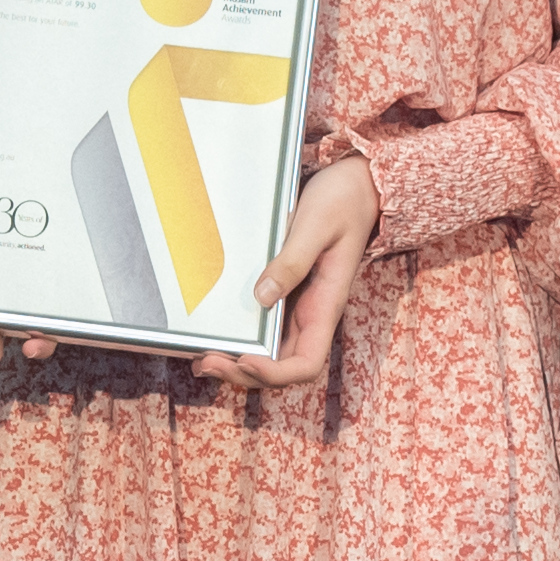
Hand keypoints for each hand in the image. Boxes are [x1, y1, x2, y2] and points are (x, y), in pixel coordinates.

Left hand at [191, 154, 380, 397]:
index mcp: (326, 306)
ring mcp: (298, 307)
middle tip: (206, 362)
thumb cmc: (343, 203)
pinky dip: (240, 340)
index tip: (245, 359)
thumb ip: (292, 262)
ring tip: (202, 359)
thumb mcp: (316, 226)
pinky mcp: (286, 294)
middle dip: (244, 373)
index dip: (275, 373)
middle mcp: (311, 315)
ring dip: (238, 363)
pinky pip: (263, 328)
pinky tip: (214, 337)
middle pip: (281, 366)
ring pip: (270, 353)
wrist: (356, 187)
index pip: (306, 363)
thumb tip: (263, 297)